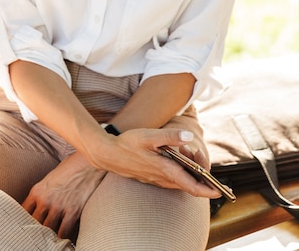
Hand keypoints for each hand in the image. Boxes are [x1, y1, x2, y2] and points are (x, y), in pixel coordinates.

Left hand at [22, 151, 105, 238]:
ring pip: (47, 229)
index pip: (23, 211)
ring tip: (46, 239)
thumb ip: (43, 192)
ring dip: (47, 235)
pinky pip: (63, 231)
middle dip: (34, 229)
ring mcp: (58, 206)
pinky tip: (60, 239)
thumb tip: (40, 205)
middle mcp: (45, 200)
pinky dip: (61, 237)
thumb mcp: (50, 177)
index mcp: (37, 190)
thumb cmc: (70, 166)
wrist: (87, 161)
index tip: (24, 225)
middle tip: (35, 235)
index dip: (23, 220)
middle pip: (34, 223)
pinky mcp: (72, 211)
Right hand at [89, 127, 222, 198]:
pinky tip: (178, 163)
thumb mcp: (149, 135)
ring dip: (190, 176)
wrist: (107, 154)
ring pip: (179, 183)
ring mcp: (156, 179)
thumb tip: (189, 137)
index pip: (191, 185)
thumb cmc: (128, 143)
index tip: (220, 190)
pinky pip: (170, 180)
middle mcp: (162, 178)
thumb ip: (170, 136)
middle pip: (188, 185)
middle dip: (201, 178)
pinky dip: (180, 174)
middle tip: (204, 163)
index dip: (207, 190)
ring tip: (194, 162)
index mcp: (165, 169)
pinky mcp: (150, 177)